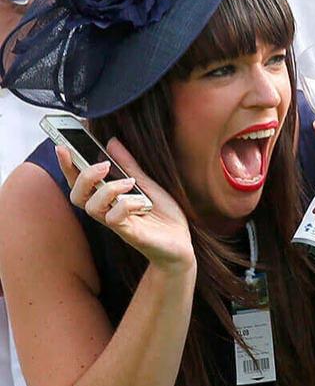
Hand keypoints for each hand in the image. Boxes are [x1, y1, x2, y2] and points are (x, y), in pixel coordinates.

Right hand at [56, 138, 194, 272]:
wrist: (182, 244)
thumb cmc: (163, 217)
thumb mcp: (147, 185)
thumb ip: (129, 166)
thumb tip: (112, 142)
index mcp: (109, 199)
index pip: (79, 183)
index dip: (67, 166)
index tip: (61, 147)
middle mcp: (108, 212)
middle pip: (77, 196)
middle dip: (83, 176)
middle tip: (102, 164)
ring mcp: (118, 224)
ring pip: (92, 207)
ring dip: (107, 189)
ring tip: (128, 182)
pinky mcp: (129, 234)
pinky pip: (114, 219)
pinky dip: (125, 205)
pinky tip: (140, 202)